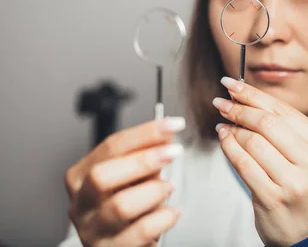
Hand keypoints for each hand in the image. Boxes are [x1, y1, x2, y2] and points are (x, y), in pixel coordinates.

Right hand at [64, 118, 184, 246]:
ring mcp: (93, 229)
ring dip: (153, 191)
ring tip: (169, 187)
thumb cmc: (124, 208)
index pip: (111, 147)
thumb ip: (144, 156)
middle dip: (144, 160)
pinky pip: (141, 231)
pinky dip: (164, 217)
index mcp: (81, 176)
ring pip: (120, 206)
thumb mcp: (130, 178)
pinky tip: (172, 211)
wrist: (117, 246)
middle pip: (103, 175)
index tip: (173, 125)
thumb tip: (165, 135)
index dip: (145, 133)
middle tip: (173, 152)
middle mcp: (82, 203)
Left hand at [213, 77, 307, 245]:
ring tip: (223, 124)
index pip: (284, 111)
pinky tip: (224, 139)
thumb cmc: (304, 191)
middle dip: (240, 108)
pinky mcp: (272, 197)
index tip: (234, 85)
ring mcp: (294, 182)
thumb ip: (287, 131)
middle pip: (267, 123)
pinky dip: (229, 147)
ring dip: (232, 129)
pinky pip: (243, 163)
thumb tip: (249, 100)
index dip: (255, 95)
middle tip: (222, 102)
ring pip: (253, 142)